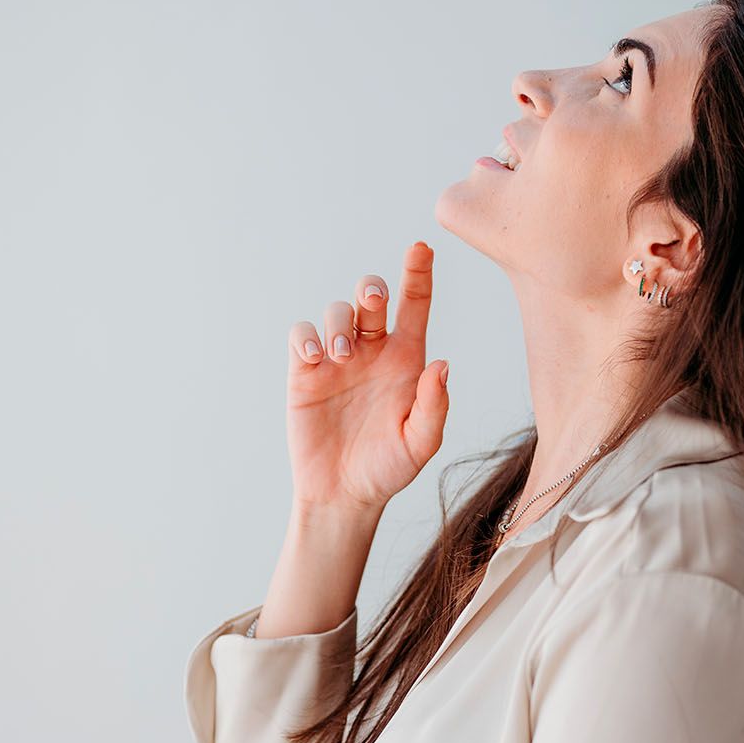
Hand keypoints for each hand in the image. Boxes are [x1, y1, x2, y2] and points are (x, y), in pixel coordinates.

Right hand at [287, 240, 449, 515]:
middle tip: (373, 298)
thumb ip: (434, 406)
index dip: (418, 274)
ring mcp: (337, 360)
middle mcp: (372, 352)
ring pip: (337, 312)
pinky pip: (302, 335)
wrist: (343, 495)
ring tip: (341, 354)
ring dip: (339, 322)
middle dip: (372, 287)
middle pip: (371, 299)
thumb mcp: (420, 443)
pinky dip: (306, 337)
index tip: (421, 247)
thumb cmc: (388, 469)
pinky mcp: (305, 373)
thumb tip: (442, 364)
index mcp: (406, 360)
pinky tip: (315, 356)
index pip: (414, 307)